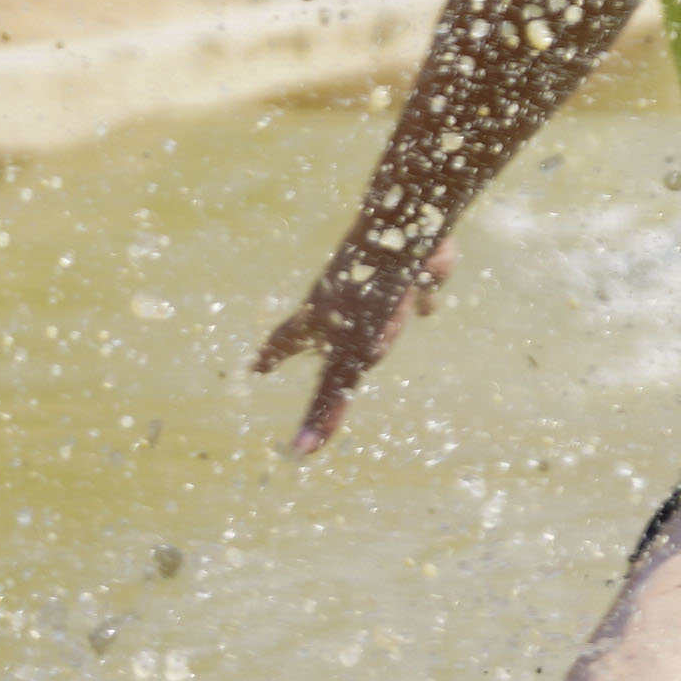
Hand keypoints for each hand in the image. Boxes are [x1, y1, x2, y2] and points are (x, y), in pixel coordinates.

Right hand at [255, 222, 451, 454]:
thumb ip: (328, 404)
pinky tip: (428, 306)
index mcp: (321, 315)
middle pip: (323, 322)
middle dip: (314, 340)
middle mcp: (344, 298)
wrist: (408, 230)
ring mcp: (377, 284)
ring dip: (364, 322)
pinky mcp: (414, 274)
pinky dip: (421, 299)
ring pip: (366, 308)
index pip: (287, 342)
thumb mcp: (349, 360)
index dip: (271, 358)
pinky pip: (416, 291)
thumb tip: (303, 450)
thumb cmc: (372, 298)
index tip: (253, 370)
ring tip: (366, 334)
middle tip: (304, 344)